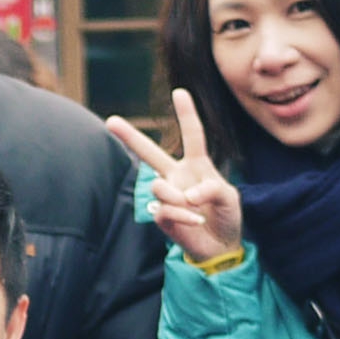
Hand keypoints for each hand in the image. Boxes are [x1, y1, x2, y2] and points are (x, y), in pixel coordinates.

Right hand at [105, 89, 243, 264]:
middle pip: (150, 152)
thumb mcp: (229, 197)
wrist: (222, 246)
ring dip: (178, 198)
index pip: (192, 135)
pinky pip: (164, 209)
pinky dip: (183, 215)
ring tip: (194, 208)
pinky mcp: (162, 216)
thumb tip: (186, 194)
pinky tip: (196, 221)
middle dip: (129, 136)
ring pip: (158, 186)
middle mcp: (177, 176)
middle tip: (110, 121)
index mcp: (196, 165)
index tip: (180, 92)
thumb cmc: (227, 216)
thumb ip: (211, 188)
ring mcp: (168, 195)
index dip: (186, 114)